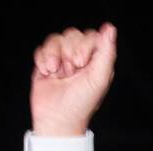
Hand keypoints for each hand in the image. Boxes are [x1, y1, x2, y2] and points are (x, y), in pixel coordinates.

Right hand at [30, 22, 117, 136]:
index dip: (84, 45)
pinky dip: (43, 59)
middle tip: (70, 72)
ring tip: (56, 72)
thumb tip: (110, 29)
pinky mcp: (47, 64)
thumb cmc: (80, 104)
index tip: (81, 64)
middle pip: (73, 35)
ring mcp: (63, 62)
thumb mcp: (98, 79)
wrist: (56, 119)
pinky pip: (42, 48)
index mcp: (96, 64)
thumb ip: (107, 53)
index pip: (91, 37)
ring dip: (54, 55)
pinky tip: (47, 73)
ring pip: (56, 40)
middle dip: (68, 51)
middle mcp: (80, 61)